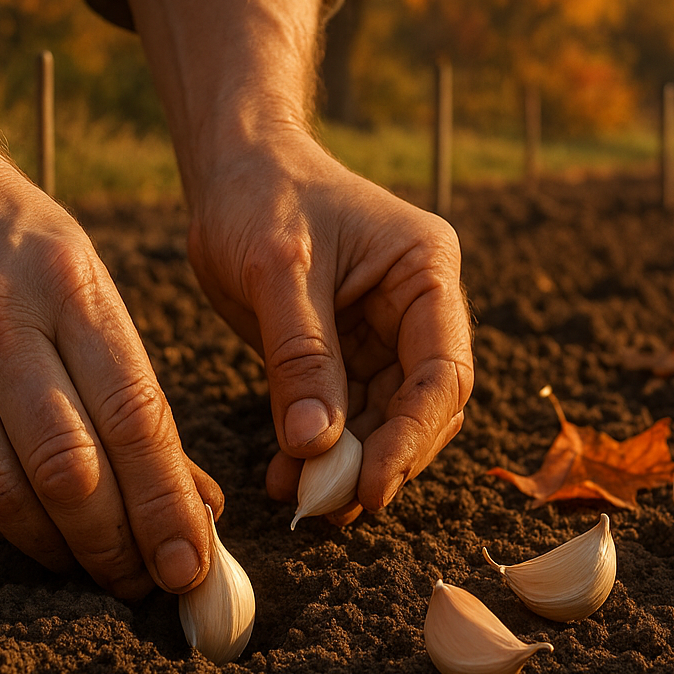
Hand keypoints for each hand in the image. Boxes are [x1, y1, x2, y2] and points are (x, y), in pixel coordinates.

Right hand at [0, 0, 221, 597]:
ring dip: (59, 549)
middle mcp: (5, 328)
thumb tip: (194, 495)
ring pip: (6, 488)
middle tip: (149, 580)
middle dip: (117, 542)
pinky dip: (1, 526)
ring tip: (96, 570)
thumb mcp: (95, 289)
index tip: (193, 561)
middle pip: (70, 467)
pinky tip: (36, 540)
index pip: (134, 419)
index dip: (167, 503)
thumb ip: (138, 390)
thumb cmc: (22, 246)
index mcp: (75, 295)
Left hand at [189, 130, 471, 517]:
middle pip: (423, 407)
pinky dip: (321, 450)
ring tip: (299, 498)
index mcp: (426, 271)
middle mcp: (420, 309)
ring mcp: (387, 335)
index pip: (442, 371)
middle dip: (381, 459)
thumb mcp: (276, 269)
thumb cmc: (260, 195)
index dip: (413, 435)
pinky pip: (347, 416)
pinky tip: (285, 475)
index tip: (371, 484)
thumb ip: (300, 354)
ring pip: (386, 421)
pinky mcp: (349, 356)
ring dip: (348, 465)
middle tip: (330, 505)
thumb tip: (316, 444)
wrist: (231, 168)